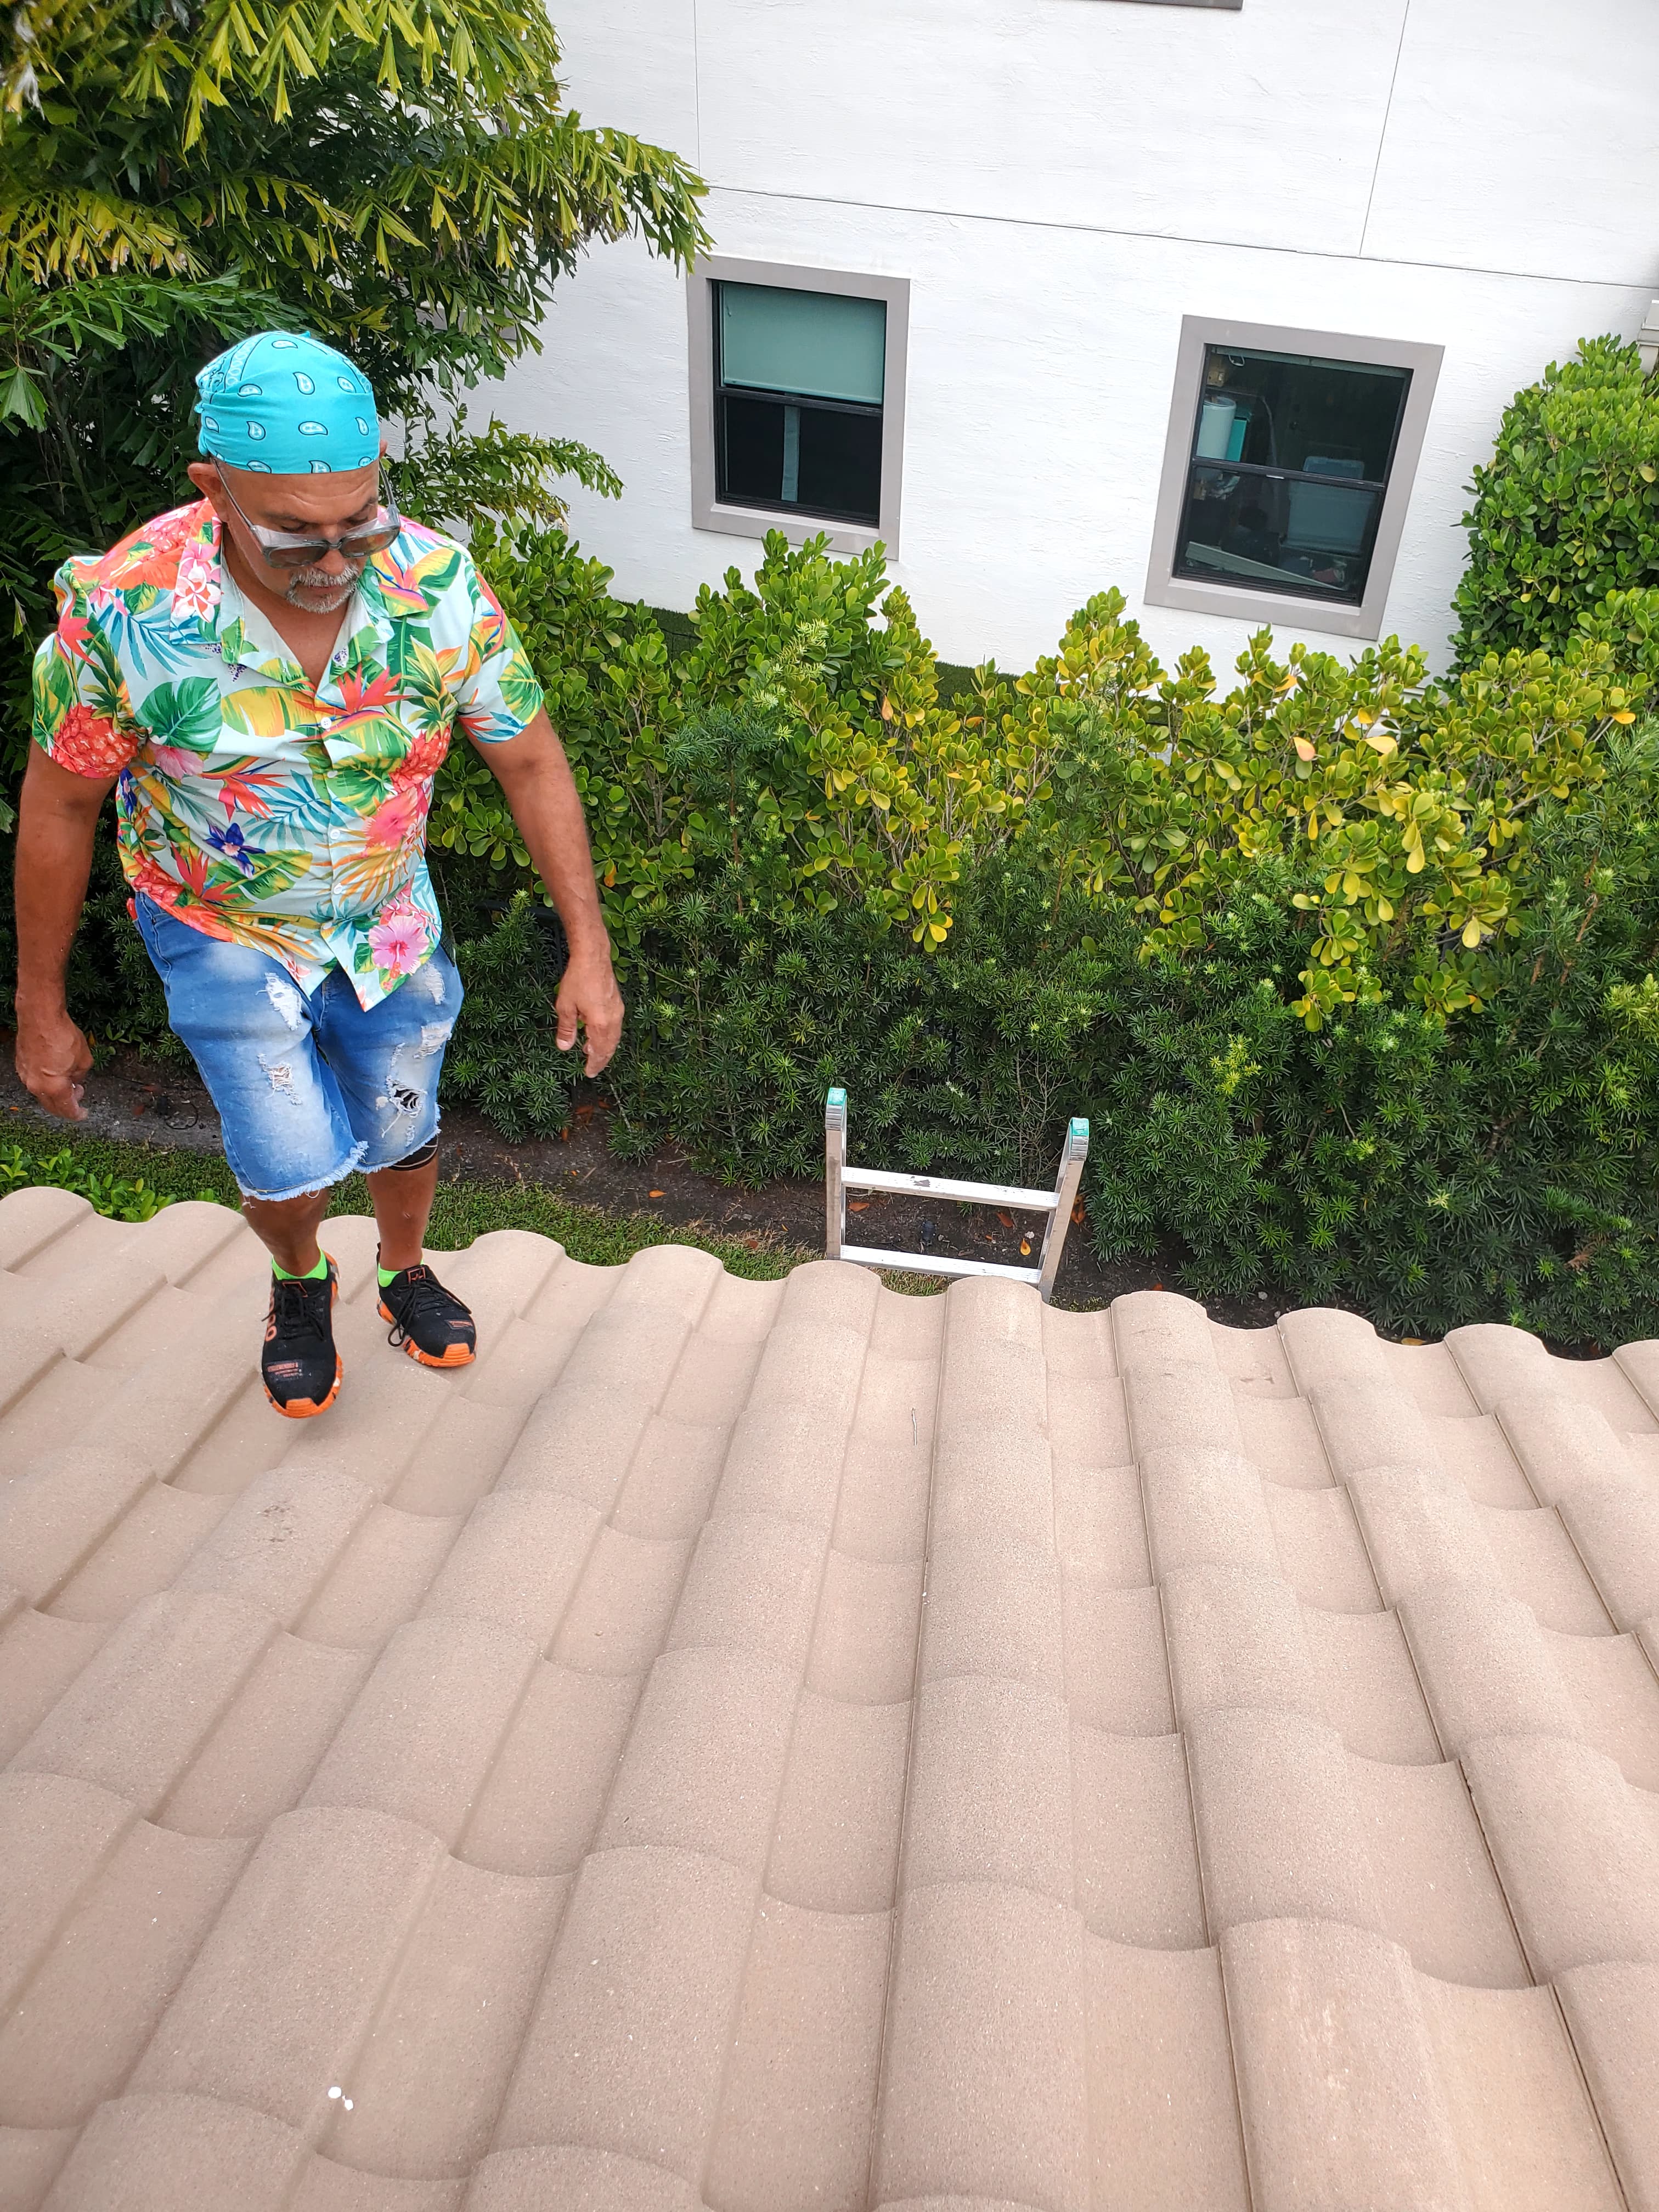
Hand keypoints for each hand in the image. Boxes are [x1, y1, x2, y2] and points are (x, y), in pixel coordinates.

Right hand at [15, 1004, 92, 1119]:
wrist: (40, 1017)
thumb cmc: (63, 1036)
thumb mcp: (84, 1060)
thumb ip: (80, 1077)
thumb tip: (75, 1082)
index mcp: (53, 1088)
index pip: (66, 1110)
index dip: (77, 1114)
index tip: (83, 1113)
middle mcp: (36, 1086)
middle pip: (52, 1106)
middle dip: (66, 1104)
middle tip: (78, 1093)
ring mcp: (25, 1076)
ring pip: (42, 1093)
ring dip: (55, 1092)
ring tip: (68, 1080)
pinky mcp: (20, 1065)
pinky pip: (34, 1080)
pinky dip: (45, 1082)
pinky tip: (55, 1072)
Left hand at [556, 945, 623, 1075]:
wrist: (593, 957)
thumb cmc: (578, 979)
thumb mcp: (565, 1006)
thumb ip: (566, 1029)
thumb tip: (564, 1047)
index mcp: (600, 1024)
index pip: (599, 1051)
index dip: (594, 1064)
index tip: (588, 1073)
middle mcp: (613, 1020)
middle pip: (610, 1047)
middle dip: (600, 1059)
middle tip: (592, 1068)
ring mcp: (617, 1011)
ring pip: (614, 1037)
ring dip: (603, 1047)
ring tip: (590, 1052)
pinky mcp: (617, 1004)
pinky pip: (615, 1027)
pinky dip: (607, 1036)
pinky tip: (596, 1033)